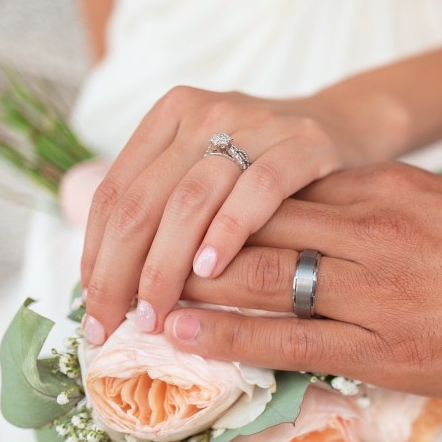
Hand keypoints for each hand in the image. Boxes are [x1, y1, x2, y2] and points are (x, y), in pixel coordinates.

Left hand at [80, 87, 378, 344]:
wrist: (347, 129)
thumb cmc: (268, 170)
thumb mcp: (210, 174)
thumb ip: (166, 209)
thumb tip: (111, 288)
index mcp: (170, 118)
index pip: (114, 195)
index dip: (95, 257)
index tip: (94, 311)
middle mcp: (204, 114)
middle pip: (143, 202)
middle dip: (120, 273)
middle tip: (115, 326)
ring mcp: (254, 124)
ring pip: (189, 200)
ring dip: (165, 266)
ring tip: (155, 313)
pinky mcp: (302, 144)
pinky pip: (257, 191)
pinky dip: (227, 232)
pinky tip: (210, 271)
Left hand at [164, 163, 441, 398]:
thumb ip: (384, 205)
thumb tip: (327, 212)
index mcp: (389, 188)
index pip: (284, 188)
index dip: (224, 203)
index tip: (184, 213)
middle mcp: (374, 230)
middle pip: (259, 225)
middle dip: (193, 240)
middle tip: (139, 251)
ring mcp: (379, 290)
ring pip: (264, 278)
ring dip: (196, 285)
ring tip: (141, 294)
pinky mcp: (388, 347)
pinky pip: (292, 339)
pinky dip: (230, 335)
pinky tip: (185, 333)